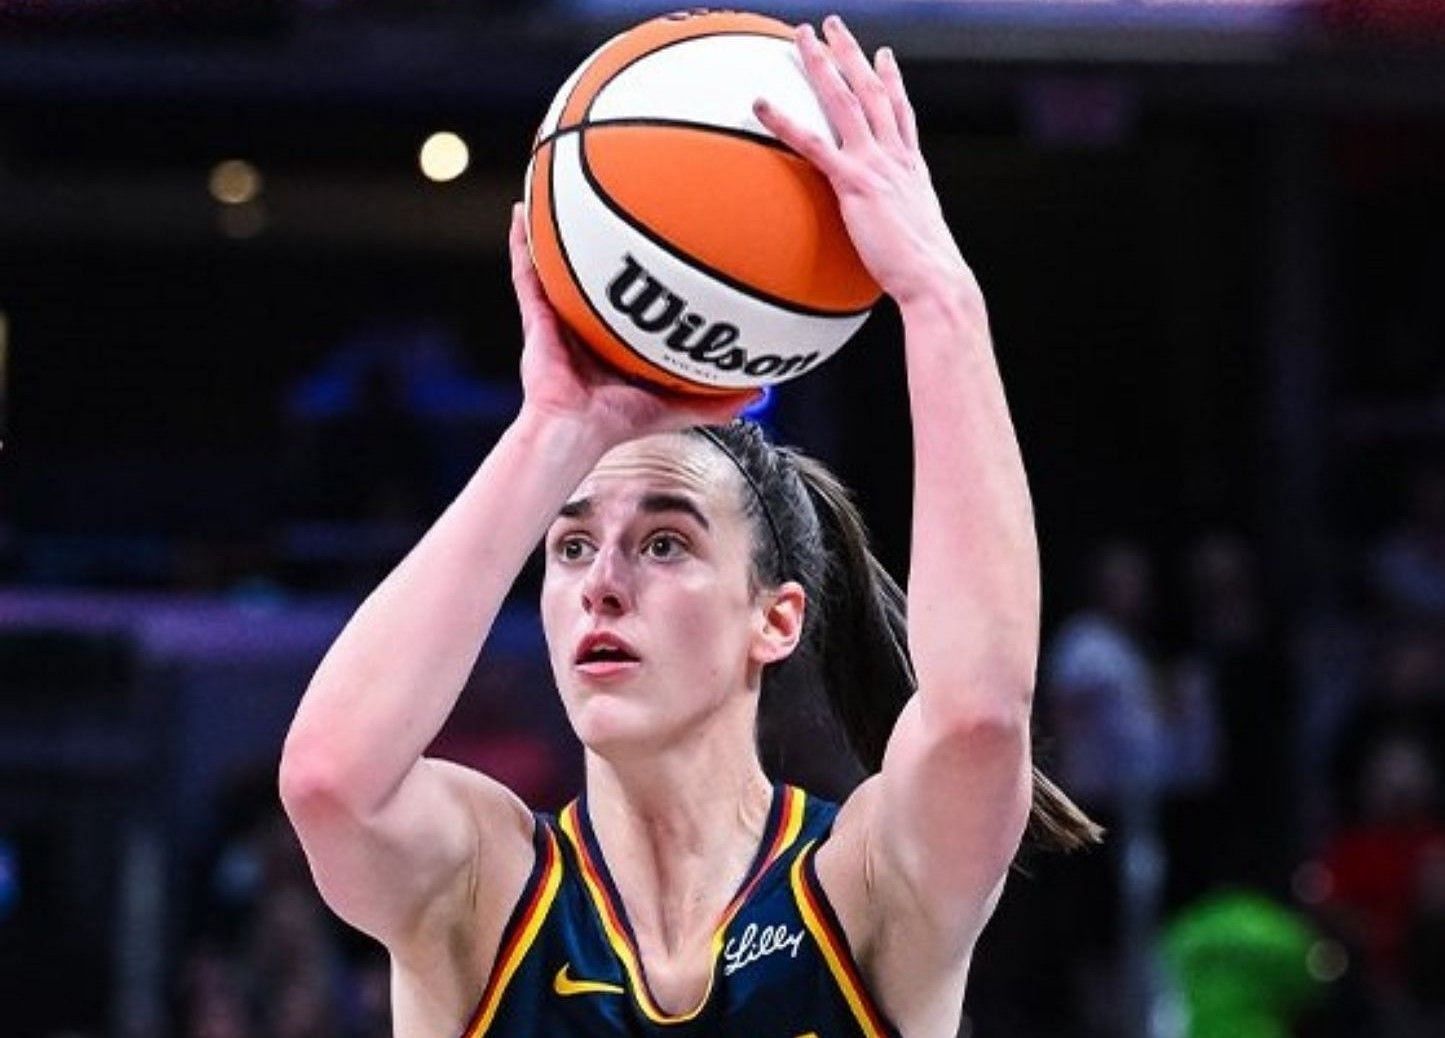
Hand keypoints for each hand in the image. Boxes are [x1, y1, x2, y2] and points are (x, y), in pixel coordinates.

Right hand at [506, 204, 755, 443]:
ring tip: (560, 186)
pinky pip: (526, 272)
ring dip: (557, 228)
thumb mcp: (678, 406)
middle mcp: (586, 323)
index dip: (644, 272)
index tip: (664, 240)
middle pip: (596, 271)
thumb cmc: (618, 422)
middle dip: (605, 240)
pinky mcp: (535, 315)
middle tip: (618, 199)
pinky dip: (521, 241)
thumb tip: (763, 391)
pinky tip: (521, 211)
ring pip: (557, 263)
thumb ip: (718, 401)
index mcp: (616, 340)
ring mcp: (559, 316)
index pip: (632, 298)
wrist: (576, 429)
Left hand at [753, 18, 972, 308]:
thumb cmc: (926, 275)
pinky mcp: (854, 183)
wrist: (935, 279)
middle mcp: (895, 157)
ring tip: (803, 37)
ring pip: (845, 100)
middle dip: (852, 54)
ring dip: (822, 64)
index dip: (893, 80)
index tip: (884, 56)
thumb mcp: (916, 240)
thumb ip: (898, 226)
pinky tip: (760, 104)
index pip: (901, 113)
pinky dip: (783, 122)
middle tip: (833, 27)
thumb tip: (890, 241)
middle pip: (872, 91)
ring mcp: (875, 164)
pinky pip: (812, 144)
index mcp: (912, 168)